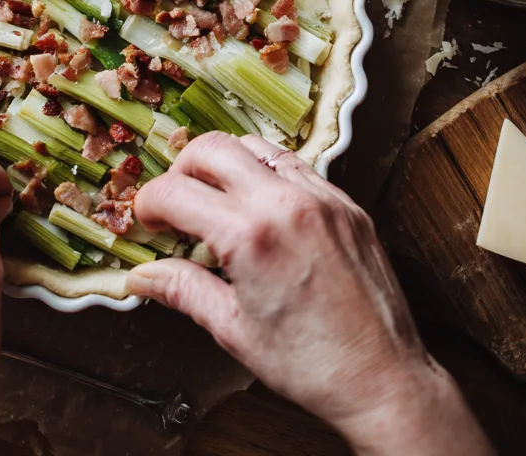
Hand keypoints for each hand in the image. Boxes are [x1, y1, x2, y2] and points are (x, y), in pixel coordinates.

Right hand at [129, 133, 492, 455]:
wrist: (384, 379)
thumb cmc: (311, 365)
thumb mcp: (232, 329)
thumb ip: (182, 289)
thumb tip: (142, 277)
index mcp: (250, 236)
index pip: (175, 191)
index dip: (149, 204)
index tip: (149, 221)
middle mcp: (285, 203)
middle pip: (210, 148)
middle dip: (181, 170)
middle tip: (176, 203)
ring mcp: (321, 197)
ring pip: (254, 145)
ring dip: (224, 164)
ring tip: (217, 200)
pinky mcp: (345, 203)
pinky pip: (295, 164)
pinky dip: (266, 173)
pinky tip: (260, 205)